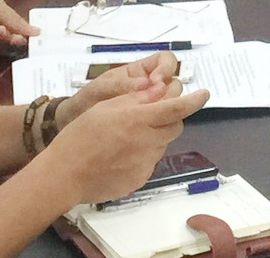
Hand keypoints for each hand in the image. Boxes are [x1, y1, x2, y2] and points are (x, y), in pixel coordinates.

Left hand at [0, 0, 35, 54]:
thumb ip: (15, 19)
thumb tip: (37, 31)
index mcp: (2, 16)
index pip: (19, 27)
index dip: (27, 31)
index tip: (36, 34)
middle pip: (13, 38)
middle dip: (18, 38)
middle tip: (20, 37)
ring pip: (3, 45)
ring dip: (6, 38)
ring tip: (4, 30)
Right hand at [43, 74, 209, 203]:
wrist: (65, 174)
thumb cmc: (80, 135)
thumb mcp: (104, 107)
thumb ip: (135, 99)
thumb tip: (159, 90)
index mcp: (139, 119)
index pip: (177, 108)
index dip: (194, 100)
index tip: (204, 94)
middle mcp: (147, 141)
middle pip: (174, 127)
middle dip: (169, 119)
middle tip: (149, 117)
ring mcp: (145, 163)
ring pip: (161, 145)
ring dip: (152, 138)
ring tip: (124, 140)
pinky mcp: (139, 179)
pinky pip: (148, 163)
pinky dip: (140, 157)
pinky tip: (119, 158)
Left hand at [54, 50, 179, 129]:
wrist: (75, 122)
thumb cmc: (88, 98)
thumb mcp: (103, 87)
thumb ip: (123, 84)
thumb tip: (146, 84)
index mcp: (142, 72)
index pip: (166, 61)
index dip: (167, 68)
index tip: (158, 81)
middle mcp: (151, 88)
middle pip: (174, 84)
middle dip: (169, 93)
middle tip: (157, 104)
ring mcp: (151, 107)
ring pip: (172, 105)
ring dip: (166, 111)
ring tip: (153, 120)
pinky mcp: (150, 125)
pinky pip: (163, 123)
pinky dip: (160, 127)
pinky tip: (150, 132)